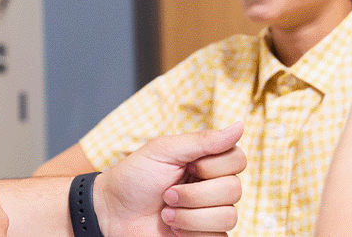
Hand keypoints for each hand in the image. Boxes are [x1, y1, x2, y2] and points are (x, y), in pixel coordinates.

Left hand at [98, 123, 245, 236]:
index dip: (213, 165)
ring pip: (228, 217)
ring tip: (166, 212)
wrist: (111, 214)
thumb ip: (203, 140)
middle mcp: (212, 186)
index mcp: (206, 161)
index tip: (187, 165)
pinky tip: (172, 228)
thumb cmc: (133, 179)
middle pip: (234, 189)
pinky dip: (190, 232)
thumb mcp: (164, 151)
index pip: (238, 159)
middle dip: (195, 194)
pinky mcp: (204, 236)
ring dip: (190, 215)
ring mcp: (209, 213)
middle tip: (167, 193)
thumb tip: (240, 126)